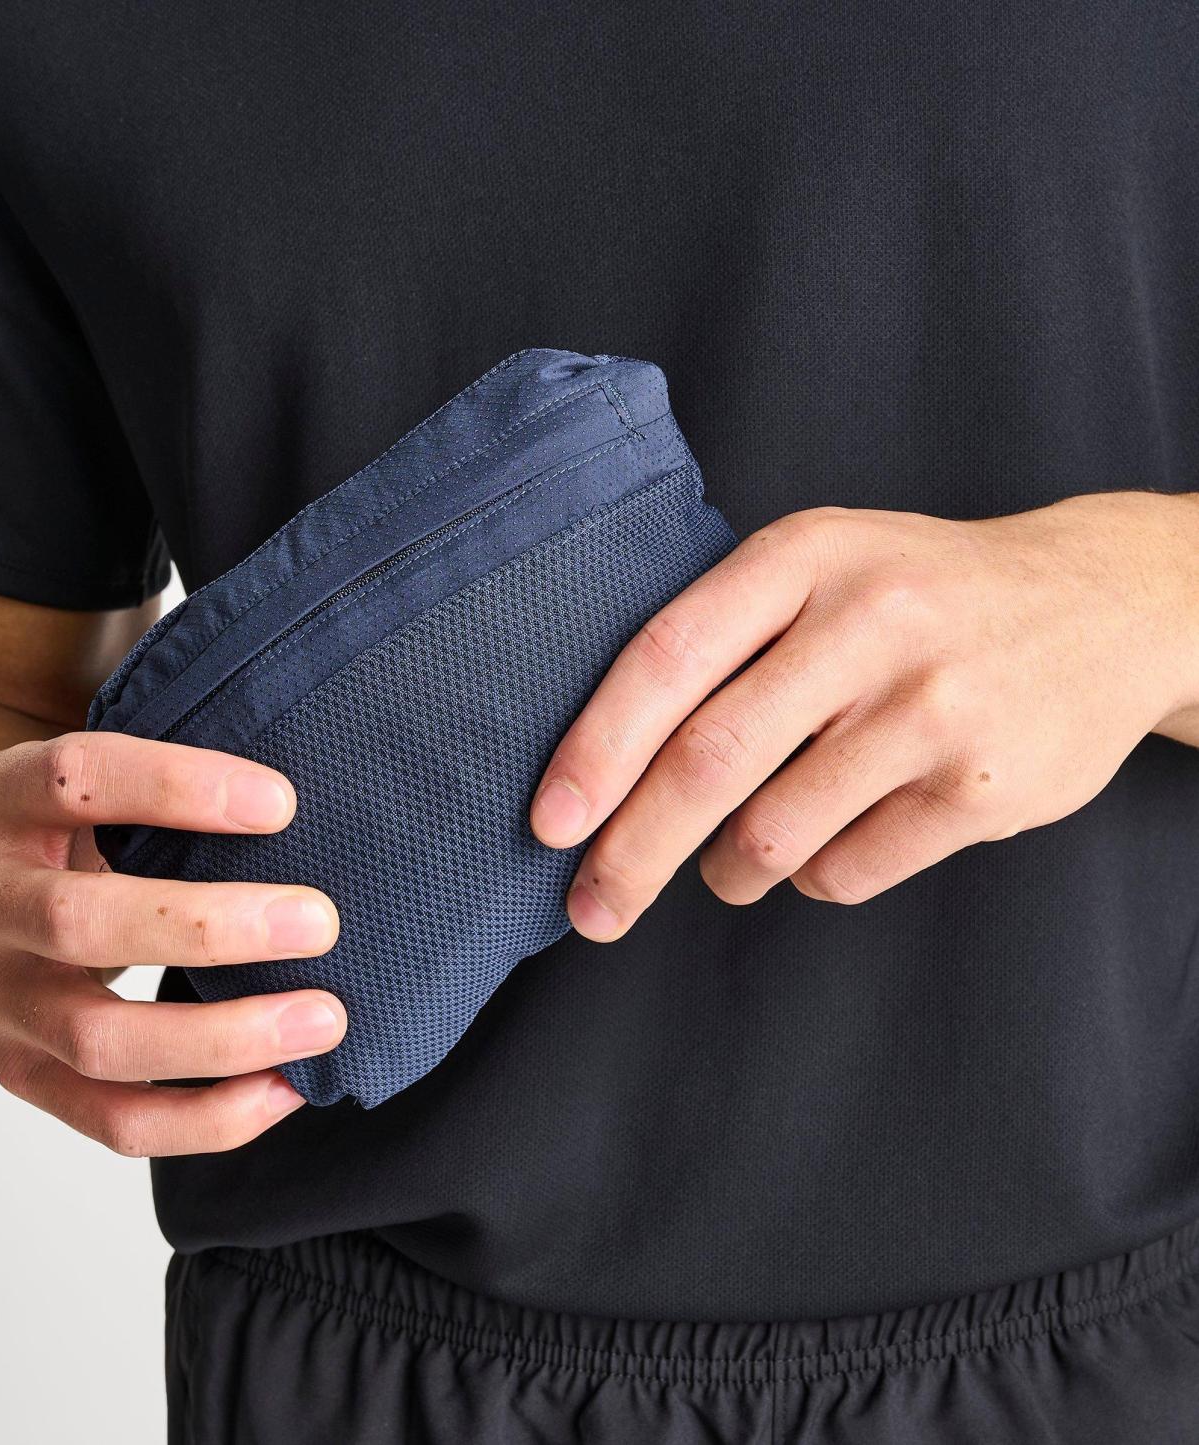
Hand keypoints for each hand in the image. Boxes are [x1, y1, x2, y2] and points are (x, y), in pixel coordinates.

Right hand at [0, 730, 342, 1154]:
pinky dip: (206, 1118)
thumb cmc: (51, 824)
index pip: (78, 781)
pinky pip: (112, 1120)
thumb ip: (160, 765)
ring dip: (223, 1038)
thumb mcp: (78, 772)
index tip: (282, 803)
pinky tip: (286, 1088)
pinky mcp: (22, 1075)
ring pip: (100, 1040)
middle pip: (81, 925)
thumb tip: (309, 771)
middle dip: (209, 929)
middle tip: (318, 922)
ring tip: (324, 1017)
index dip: (177, 787)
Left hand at [531, 492, 1198, 933]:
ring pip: (774, 834)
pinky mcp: (984, 788)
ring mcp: (934, 708)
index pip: (667, 658)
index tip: (550, 822)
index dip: (597, 750)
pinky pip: (848, 871)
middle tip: (591, 907)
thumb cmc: (921, 593)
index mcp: (805, 557)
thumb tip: (603, 761)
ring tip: (728, 865)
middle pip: (709, 762)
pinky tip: (824, 848)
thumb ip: (725, 634)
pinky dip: (813, 879)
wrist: (1107, 603)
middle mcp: (869, 623)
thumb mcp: (825, 564)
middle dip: (631, 852)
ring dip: (726, 871)